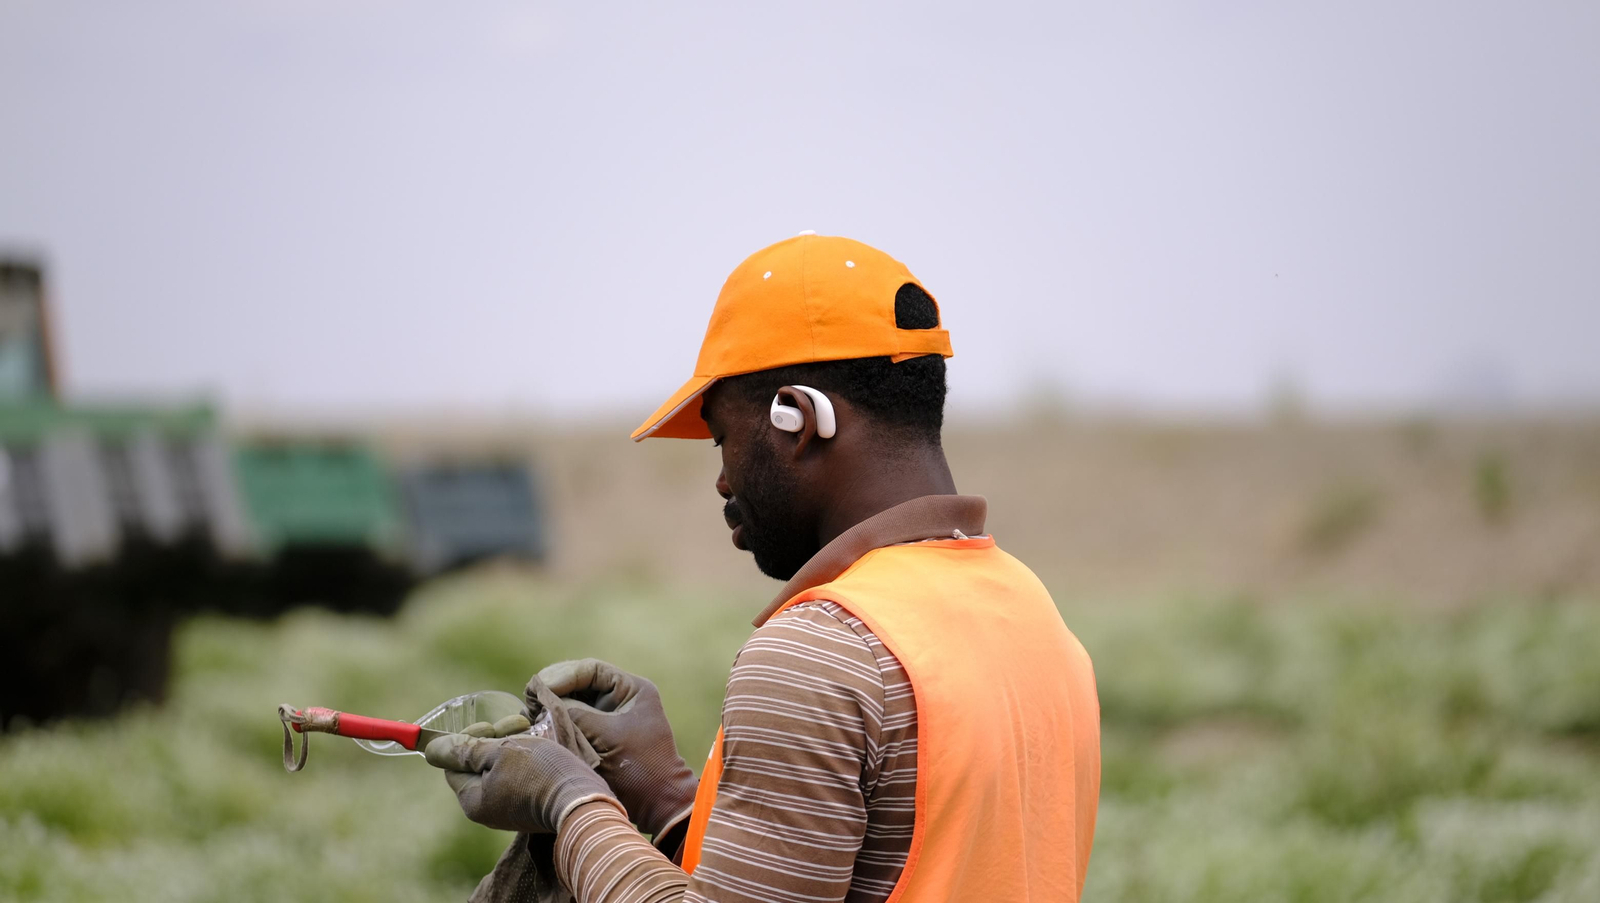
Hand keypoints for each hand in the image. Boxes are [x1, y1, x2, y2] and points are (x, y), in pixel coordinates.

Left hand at [425, 733, 618, 834]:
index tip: (491, 727)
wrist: (583, 800)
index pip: (452, 763)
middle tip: (516, 726)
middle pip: (476, 765)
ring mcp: (508, 810)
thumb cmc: (541, 772)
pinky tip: (539, 749)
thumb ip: (464, 750)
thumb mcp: (501, 752)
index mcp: (473, 800)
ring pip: (498, 768)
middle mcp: (486, 810)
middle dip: (493, 740)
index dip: (468, 738)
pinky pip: (516, 778)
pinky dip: (524, 761)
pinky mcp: (528, 807)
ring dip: (510, 746)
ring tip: (531, 733)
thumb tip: (429, 750)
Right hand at [539, 659, 698, 838]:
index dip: (562, 675)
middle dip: (553, 689)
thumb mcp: (604, 736)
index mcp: (632, 690)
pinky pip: (574, 720)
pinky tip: (539, 724)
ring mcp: (611, 716)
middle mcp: (621, 698)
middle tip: (530, 699)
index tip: (540, 687)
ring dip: (552, 704)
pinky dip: (557, 721)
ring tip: (530, 711)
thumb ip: (574, 714)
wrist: (657, 806)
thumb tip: (543, 699)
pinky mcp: (600, 735)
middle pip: (580, 682)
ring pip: (574, 700)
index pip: (591, 670)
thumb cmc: (638, 770)